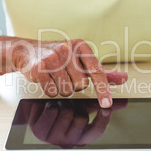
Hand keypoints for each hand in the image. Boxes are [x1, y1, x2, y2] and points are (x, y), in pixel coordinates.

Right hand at [12, 39, 127, 107]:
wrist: (26, 50)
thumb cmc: (58, 56)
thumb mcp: (80, 59)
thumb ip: (101, 71)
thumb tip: (124, 78)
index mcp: (81, 46)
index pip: (96, 71)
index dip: (103, 89)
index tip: (107, 104)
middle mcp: (67, 49)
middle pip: (81, 84)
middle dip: (74, 85)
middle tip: (65, 75)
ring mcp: (52, 58)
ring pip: (67, 90)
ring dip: (62, 89)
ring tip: (55, 76)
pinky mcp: (39, 67)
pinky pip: (52, 92)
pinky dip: (50, 90)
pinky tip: (46, 79)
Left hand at [27, 99, 126, 147]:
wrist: (35, 107)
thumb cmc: (63, 106)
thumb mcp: (83, 104)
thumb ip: (103, 101)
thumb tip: (125, 102)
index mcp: (80, 138)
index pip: (96, 131)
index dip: (103, 120)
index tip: (106, 107)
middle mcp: (68, 142)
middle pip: (81, 118)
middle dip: (76, 105)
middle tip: (68, 103)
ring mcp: (52, 138)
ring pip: (66, 113)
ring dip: (62, 102)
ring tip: (57, 104)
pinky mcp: (38, 131)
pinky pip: (51, 111)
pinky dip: (49, 103)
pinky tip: (46, 106)